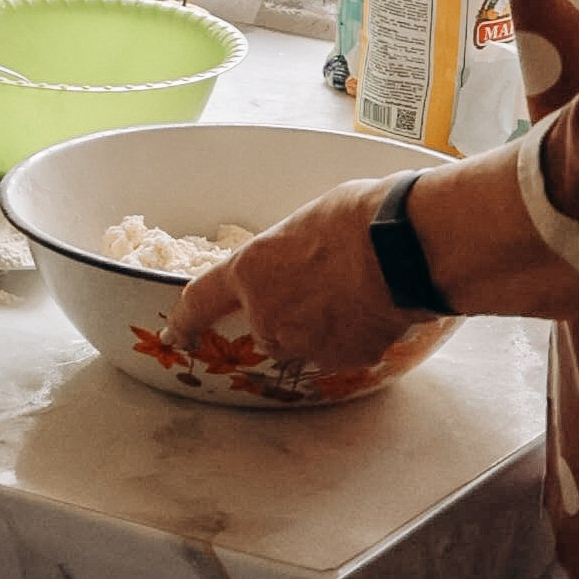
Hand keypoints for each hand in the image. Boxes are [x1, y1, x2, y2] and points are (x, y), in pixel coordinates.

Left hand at [161, 177, 440, 372]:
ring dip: (320, 328)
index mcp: (250, 272)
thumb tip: (295, 261)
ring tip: (355, 292)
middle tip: (324, 285)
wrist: (404, 247)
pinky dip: (353, 338)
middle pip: (266, 327)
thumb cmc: (358, 218)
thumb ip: (285, 253)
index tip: (174, 335)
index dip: (184, 323)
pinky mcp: (341, 360)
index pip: (200, 303)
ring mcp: (303, 343)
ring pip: (304, 344)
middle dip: (288, 314)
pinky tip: (373, 309)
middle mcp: (267, 315)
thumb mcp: (303, 224)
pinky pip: (341, 353)